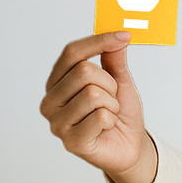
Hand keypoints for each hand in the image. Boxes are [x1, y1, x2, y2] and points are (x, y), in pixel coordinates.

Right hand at [39, 32, 156, 182]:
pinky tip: (106, 129)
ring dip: (112, 104)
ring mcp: (57, 123)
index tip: (124, 36)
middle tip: (112, 99)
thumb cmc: (120, 114)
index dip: (98, 41)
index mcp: (57, 82)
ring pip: (93, 94)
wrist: (131, 146)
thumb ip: (114, 59)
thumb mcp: (120, 81)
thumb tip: (117, 36)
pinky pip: (99, 117)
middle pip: (83, 71)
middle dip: (110, 84)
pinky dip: (112, 120)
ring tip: (108, 115)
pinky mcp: (71, 142)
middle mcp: (51, 101)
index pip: (72, 53)